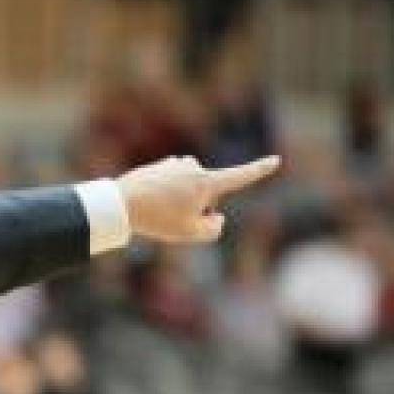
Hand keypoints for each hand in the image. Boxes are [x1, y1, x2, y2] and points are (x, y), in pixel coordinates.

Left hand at [118, 155, 280, 242]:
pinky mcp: (159, 167)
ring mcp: (175, 165)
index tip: (275, 159)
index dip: (259, 170)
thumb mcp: (190, 234)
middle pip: (206, 195)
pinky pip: (169, 187)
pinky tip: (147, 203)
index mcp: (206, 182)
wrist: (118, 203)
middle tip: (171, 218)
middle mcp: (193, 167)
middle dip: (196, 208)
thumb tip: (216, 217)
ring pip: (186, 191)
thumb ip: (214, 230)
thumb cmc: (156, 219)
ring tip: (157, 210)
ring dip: (178, 202)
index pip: (240, 176)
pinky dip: (163, 197)